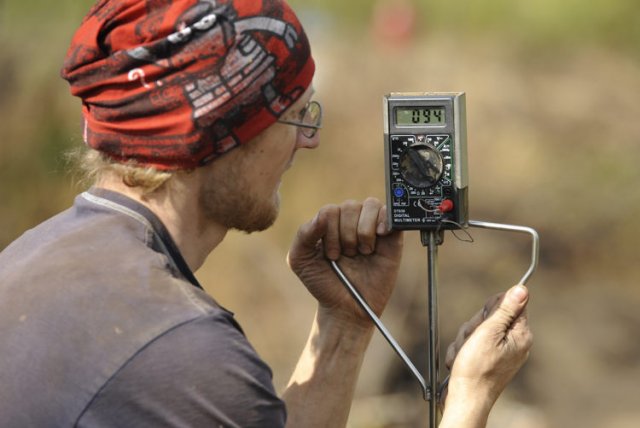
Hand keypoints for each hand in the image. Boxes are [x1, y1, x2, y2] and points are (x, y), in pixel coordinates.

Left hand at [287, 198, 402, 327]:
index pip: (330, 210)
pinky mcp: (391, 236)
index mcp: (328, 223)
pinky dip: (384, 221)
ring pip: (369, 205)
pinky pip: (390, 213)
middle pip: (350, 206)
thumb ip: (303, 234)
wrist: (346, 308)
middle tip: (347, 256)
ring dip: (363, 231)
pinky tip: (378, 238)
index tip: (331, 255)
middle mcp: (350, 221)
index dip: (330, 233)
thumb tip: (322, 215)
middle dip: (346, 235)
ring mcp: (371, 227)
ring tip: (362, 252)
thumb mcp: (300, 260)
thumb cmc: (323, 283)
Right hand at [443, 285, 532, 407]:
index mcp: (520, 334)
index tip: (484, 323)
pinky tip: (462, 362)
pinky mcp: (487, 359)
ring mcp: (500, 352)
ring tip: (465, 356)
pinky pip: (471, 344)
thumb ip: (504, 310)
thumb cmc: (477, 370)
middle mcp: (513, 342)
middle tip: (472, 342)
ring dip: (465, 340)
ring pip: (476, 330)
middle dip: (473, 327)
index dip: (491, 309)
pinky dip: (463, 351)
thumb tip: (522, 289)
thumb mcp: (489, 333)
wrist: (466, 400)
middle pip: (489, 316)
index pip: (509, 303)